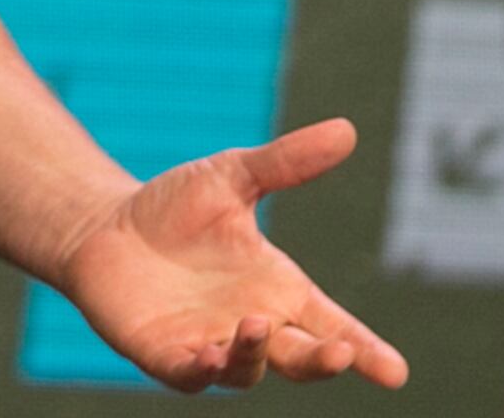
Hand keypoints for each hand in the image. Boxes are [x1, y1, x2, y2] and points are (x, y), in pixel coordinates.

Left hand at [50, 118, 406, 391]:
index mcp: (278, 289)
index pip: (331, 325)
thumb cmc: (177, 208)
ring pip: (246, 370)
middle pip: (299, 357)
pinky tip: (208, 357)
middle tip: (343, 353)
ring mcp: (208, 345)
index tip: (396, 372)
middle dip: (324, 360)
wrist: (107, 227)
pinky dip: (203, 371)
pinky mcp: (164, 354)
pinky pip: (188, 375)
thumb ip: (286, 162)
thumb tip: (346, 130)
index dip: (365, 350)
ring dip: (255, 354)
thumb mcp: (233, 176)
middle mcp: (251, 325)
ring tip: (256, 323)